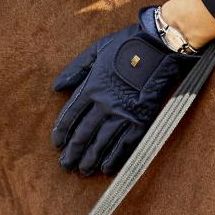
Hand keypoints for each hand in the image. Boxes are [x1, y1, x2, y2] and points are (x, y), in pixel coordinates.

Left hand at [51, 7, 198, 174]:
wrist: (159, 46)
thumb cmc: (127, 44)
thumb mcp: (96, 50)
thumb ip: (76, 69)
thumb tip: (56, 86)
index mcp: (91, 87)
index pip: (70, 116)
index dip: (62, 132)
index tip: (58, 144)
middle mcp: (104, 104)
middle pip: (83, 134)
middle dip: (73, 152)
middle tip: (66, 165)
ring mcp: (123, 113)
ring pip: (102, 143)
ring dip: (91, 158)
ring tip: (84, 170)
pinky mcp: (141, 119)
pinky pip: (125, 144)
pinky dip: (115, 157)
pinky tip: (107, 167)